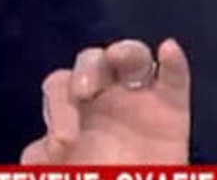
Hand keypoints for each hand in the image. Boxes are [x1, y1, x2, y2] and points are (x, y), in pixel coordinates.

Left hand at [22, 38, 189, 163]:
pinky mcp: (171, 111)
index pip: (59, 86)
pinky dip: (175, 62)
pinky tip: (168, 49)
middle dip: (85, 71)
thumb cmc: (85, 177)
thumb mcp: (55, 171)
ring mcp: (138, 98)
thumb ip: (41, 158)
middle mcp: (103, 95)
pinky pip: (175, 78)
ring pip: (132, 57)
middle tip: (82, 94)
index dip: (58, 108)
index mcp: (70, 107)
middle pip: (91, 60)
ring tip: (118, 57)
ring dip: (125, 51)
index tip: (63, 144)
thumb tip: (47, 148)